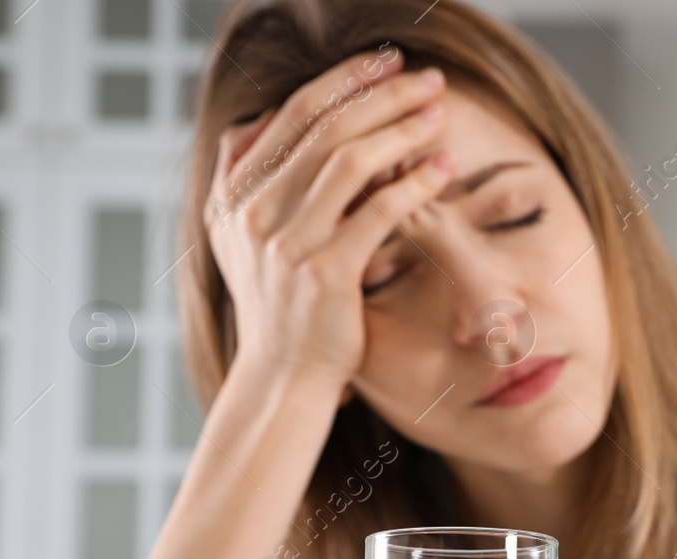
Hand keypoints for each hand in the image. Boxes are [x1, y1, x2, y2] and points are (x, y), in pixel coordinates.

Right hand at [202, 46, 455, 392]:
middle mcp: (255, 213)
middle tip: (428, 78)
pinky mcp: (326, 274)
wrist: (283, 378)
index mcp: (235, 195)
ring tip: (438, 113)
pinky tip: (442, 167)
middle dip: (382, 94)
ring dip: (402, 129)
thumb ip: (241, 177)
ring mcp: (288, 244)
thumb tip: (257, 117)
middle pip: (326, 128)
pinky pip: (379, 211)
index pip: (293, 116)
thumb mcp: (239, 239)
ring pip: (351, 161)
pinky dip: (414, 182)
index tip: (384, 62)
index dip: (342, 80)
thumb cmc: (279, 308)